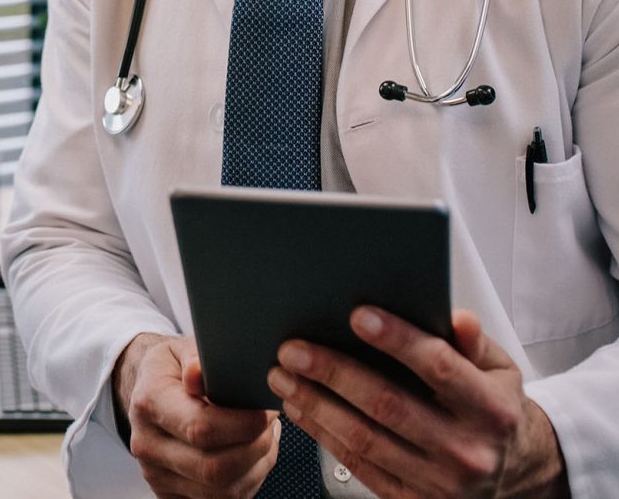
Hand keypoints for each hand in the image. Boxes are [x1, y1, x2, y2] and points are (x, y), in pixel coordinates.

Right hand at [113, 333, 279, 497]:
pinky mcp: (171, 494)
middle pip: (214, 468)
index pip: (201, 428)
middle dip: (256, 448)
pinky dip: (247, 481)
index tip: (266, 410)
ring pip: (222, 491)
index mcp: (149, 402)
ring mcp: (157, 475)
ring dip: (256, 467)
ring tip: (265, 436)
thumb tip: (199, 373)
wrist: (149, 392)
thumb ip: (196, 358)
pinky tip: (251, 454)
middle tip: (271, 423)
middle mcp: (148, 444)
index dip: (244, 425)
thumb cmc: (173, 368)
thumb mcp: (182, 349)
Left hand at [266, 307, 568, 497]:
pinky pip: (360, 466)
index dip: (398, 340)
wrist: (514, 472)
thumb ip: (472, 342)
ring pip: (366, 439)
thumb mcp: (498, 369)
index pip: (439, 367)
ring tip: (282, 375)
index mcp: (490, 409)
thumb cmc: (492, 405)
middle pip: (389, 406)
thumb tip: (458, 318)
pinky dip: (323, 434)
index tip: (357, 314)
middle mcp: (467, 450)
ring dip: (316, 404)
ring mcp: (440, 483)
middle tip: (292, 348)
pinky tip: (299, 407)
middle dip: (334, 373)